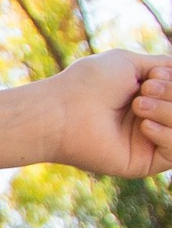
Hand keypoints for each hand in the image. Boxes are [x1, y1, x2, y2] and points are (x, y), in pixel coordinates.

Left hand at [50, 50, 171, 180]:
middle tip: (143, 90)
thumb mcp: (132, 63)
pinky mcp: (144, 163)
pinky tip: (145, 126)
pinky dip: (167, 134)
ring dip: (168, 110)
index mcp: (149, 97)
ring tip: (138, 106)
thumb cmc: (91, 83)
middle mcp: (151, 120)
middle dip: (171, 93)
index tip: (152, 77)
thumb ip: (164, 67)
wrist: (66, 110)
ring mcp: (148, 143)